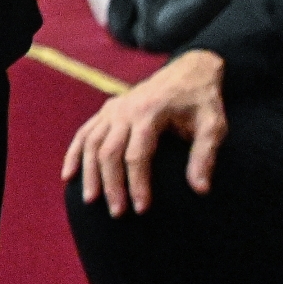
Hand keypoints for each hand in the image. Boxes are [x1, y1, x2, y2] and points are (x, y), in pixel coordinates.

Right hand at [60, 49, 227, 215]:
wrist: (190, 70)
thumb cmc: (203, 102)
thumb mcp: (213, 125)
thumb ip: (205, 155)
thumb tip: (201, 190)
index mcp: (151, 112)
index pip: (137, 155)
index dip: (138, 184)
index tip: (142, 209)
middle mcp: (127, 109)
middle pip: (109, 152)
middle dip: (112, 185)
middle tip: (118, 213)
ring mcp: (114, 108)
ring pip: (92, 144)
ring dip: (90, 174)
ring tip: (91, 201)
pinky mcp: (108, 109)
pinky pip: (85, 132)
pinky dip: (75, 153)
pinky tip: (69, 175)